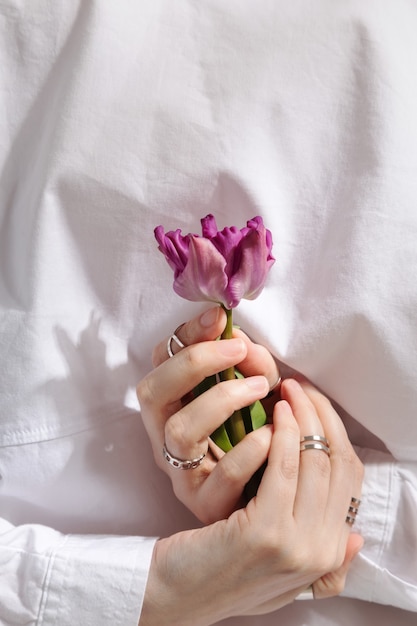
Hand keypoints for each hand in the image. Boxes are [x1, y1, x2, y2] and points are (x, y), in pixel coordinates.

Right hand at [138, 306, 279, 521]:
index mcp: (172, 403)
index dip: (187, 334)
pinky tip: (273, 434)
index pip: (162, 359)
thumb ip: (251, 364)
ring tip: (261, 388)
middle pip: (152, 392)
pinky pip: (220, 476)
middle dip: (194, 362)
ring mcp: (181, 470)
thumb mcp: (255, 390)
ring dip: (221, 399)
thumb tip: (244, 343)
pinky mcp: (206, 502)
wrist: (271, 496)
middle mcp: (166, 434)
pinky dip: (249, 450)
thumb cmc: (257, 434)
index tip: (220, 316)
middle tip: (237, 349)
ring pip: (179, 430)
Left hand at [139, 375, 363, 624]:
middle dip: (321, 417)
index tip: (316, 404)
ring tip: (286, 392)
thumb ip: (323, 557)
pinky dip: (281, 435)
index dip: (336, 433)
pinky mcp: (265, 532)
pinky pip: (283, 468)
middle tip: (301, 388)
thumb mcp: (283, 567)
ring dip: (303, 418)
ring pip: (315, 461)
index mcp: (330, 555)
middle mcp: (322, 553)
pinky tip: (271, 415)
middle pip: (338, 465)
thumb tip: (355, 535)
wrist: (182, 596)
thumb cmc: (227, 568)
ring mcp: (296, 545)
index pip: (351, 479)